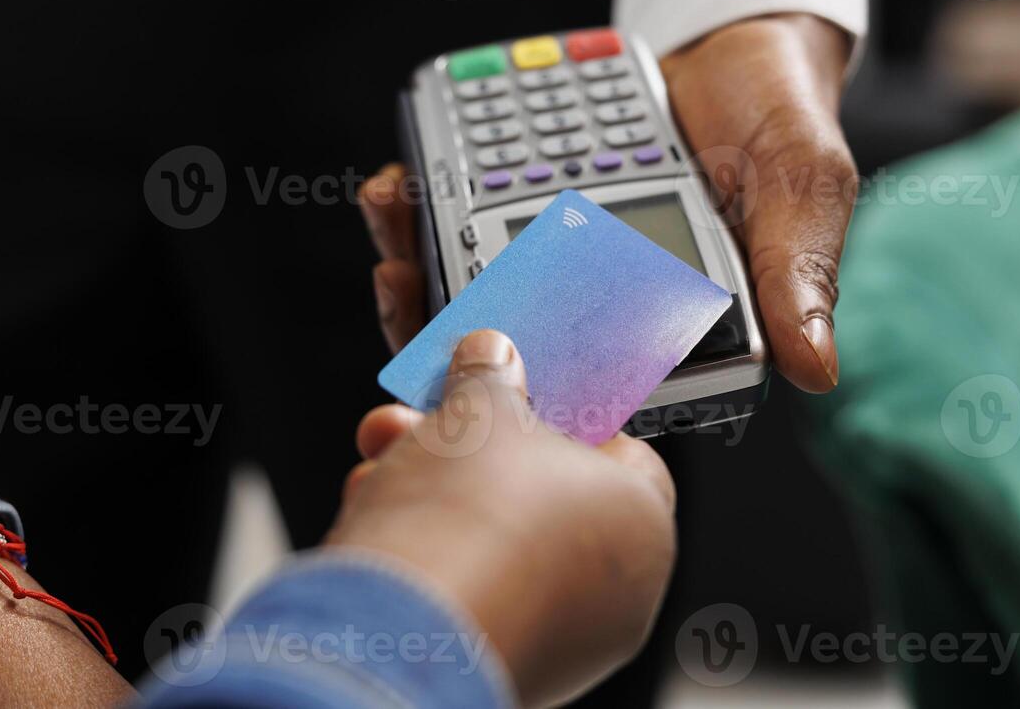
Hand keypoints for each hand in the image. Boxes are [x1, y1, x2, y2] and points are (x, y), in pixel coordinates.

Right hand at [327, 330, 676, 706]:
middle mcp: (618, 594)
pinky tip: (377, 519)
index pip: (618, 451)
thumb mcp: (480, 409)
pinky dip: (424, 552)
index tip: (515, 393)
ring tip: (384, 459)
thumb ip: (491, 377)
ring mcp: (560, 639)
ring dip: (430, 493)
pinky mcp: (499, 662)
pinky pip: (465, 587)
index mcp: (642, 523)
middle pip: (540, 493)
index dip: (561, 413)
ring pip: (493, 541)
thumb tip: (490, 357)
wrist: (402, 626)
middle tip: (430, 415)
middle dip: (468, 449)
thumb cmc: (472, 521)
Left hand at [361, 12, 855, 392]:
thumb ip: (798, 269)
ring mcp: (557, 247)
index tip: (472, 373)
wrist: (732, 42)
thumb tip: (815, 368)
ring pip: (473, 283)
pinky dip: (424, 204)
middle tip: (400, 285)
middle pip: (513, 341)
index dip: (527, 392)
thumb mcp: (801, 186)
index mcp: (668, 320)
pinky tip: (402, 183)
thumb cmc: (775, 118)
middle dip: (441, 325)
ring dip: (418, 258)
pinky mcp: (524, 199)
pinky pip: (463, 215)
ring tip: (395, 215)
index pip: (594, 379)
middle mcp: (604, 295)